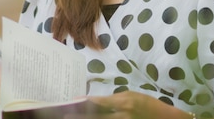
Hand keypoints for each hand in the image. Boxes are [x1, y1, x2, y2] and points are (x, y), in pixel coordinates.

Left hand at [65, 91, 184, 118]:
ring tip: (72, 118)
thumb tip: (92, 102)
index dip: (83, 103)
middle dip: (80, 116)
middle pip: (96, 116)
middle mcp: (122, 115)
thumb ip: (112, 100)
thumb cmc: (148, 105)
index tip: (71, 103)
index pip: (99, 103)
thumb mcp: (130, 97)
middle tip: (65, 115)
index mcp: (123, 103)